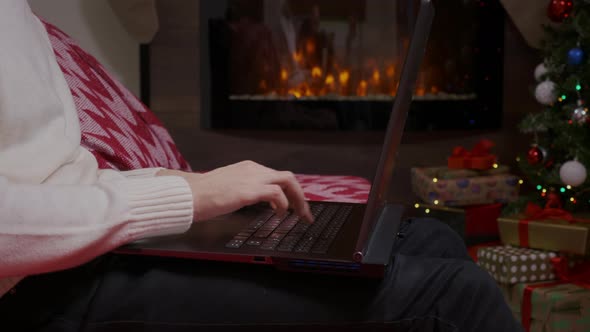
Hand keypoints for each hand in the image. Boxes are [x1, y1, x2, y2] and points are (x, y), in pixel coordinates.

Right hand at [158, 161, 312, 222]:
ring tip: (300, 216)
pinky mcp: (248, 190)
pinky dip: (283, 205)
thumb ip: (245, 191)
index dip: (290, 191)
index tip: (296, 205)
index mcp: (248, 168)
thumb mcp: (229, 188)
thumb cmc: (203, 195)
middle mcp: (253, 169)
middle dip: (300, 196)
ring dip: (298, 200)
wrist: (188, 195)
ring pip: (288, 181)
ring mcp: (251, 178)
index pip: (277, 176)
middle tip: (305, 213)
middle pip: (288, 177)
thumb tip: (260, 203)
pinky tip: (280, 215)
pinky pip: (277, 194)